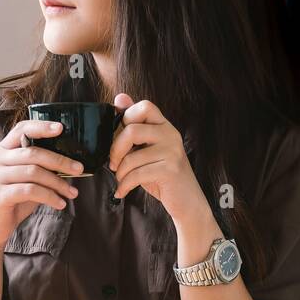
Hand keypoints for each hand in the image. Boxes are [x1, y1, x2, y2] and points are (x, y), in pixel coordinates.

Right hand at [0, 119, 84, 248]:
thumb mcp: (28, 180)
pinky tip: (60, 203)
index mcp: (3, 150)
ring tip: (71, 193)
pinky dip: (49, 197)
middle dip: (60, 161)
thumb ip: (40, 167)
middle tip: (79, 169)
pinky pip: (30, 191)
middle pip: (33, 153)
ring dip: (58, 183)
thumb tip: (71, 162)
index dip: (41, 127)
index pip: (21, 129)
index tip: (61, 128)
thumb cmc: (14, 200)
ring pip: (34, 173)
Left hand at [106, 93, 208, 222]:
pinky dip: (124, 185)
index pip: (145, 106)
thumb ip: (133, 126)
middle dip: (115, 150)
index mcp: (164, 126)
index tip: (119, 136)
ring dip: (119, 173)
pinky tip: (122, 191)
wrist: (186, 201)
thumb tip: (119, 98)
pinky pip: (137, 174)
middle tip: (114, 164)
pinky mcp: (170, 169)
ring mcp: (172, 151)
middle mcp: (171, 134)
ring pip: (131, 157)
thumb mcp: (146, 149)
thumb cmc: (162, 174)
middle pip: (132, 130)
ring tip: (121, 180)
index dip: (126, 118)